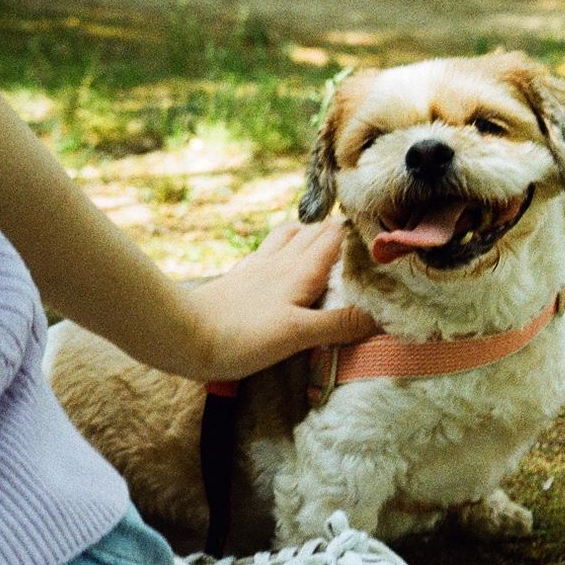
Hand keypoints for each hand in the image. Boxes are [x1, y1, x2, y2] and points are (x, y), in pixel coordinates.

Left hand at [180, 220, 377, 381]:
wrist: (180, 334)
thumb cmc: (241, 336)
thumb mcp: (298, 335)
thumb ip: (339, 323)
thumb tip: (383, 315)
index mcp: (301, 269)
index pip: (337, 234)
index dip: (360, 228)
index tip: (383, 228)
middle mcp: (281, 260)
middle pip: (316, 230)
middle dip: (340, 228)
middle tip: (363, 236)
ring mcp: (257, 266)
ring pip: (289, 234)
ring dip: (309, 232)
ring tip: (324, 242)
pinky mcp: (239, 277)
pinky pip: (266, 250)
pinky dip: (282, 247)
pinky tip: (280, 259)